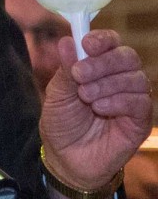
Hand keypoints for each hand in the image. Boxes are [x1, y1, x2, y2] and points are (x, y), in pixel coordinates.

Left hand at [40, 30, 151, 198]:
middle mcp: (119, 79)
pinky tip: (100, 109)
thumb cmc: (62, 124)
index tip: (87, 45)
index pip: (111, 42)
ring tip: (86, 98)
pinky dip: (118, 101)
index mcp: (98, 68)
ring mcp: (132, 98)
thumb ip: (66, 70)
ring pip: (135, 77)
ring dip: (107, 85)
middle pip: (127, 56)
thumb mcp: (57, 95)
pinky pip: (140, 101)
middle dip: (102, 63)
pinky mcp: (141, 119)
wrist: (66, 159)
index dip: (102, 39)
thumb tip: (68, 41)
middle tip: (79, 76)